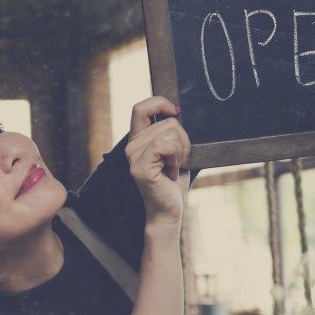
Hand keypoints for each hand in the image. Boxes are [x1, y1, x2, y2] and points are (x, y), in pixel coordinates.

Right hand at [125, 96, 191, 225]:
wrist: (169, 211)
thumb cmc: (173, 184)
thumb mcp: (174, 152)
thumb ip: (171, 133)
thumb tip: (177, 110)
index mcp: (138, 140)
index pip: (141, 108)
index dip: (159, 103)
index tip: (176, 111)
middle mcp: (132, 146)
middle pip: (167, 121)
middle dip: (183, 139)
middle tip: (178, 161)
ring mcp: (134, 156)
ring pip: (169, 132)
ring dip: (181, 151)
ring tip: (174, 168)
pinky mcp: (140, 166)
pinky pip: (165, 145)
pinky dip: (176, 157)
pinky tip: (172, 171)